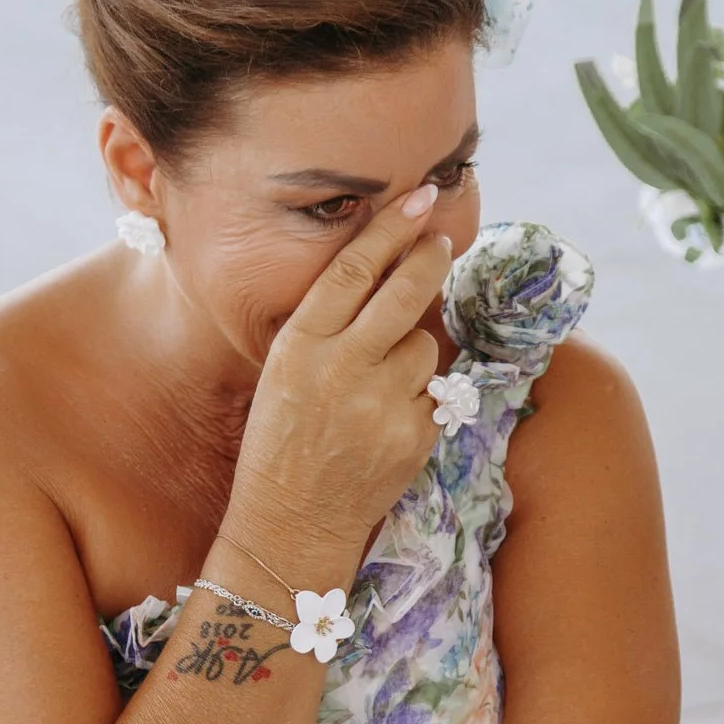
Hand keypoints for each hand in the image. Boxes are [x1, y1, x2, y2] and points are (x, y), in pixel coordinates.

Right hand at [225, 185, 449, 579]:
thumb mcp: (284, 373)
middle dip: (430, 258)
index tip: (418, 199)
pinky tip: (391, 417)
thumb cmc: (282, 442)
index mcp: (299, 347)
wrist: (291, 524)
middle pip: (405, 292)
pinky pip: (436, 391)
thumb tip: (387, 272)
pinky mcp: (414, 436)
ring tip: (381, 382)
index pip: (352, 271)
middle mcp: (341, 370)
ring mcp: (381, 405)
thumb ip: (328, 327)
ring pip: (425, 344)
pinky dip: (422, 395)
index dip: (389, 229)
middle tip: (441, 241)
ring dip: (414, 350)